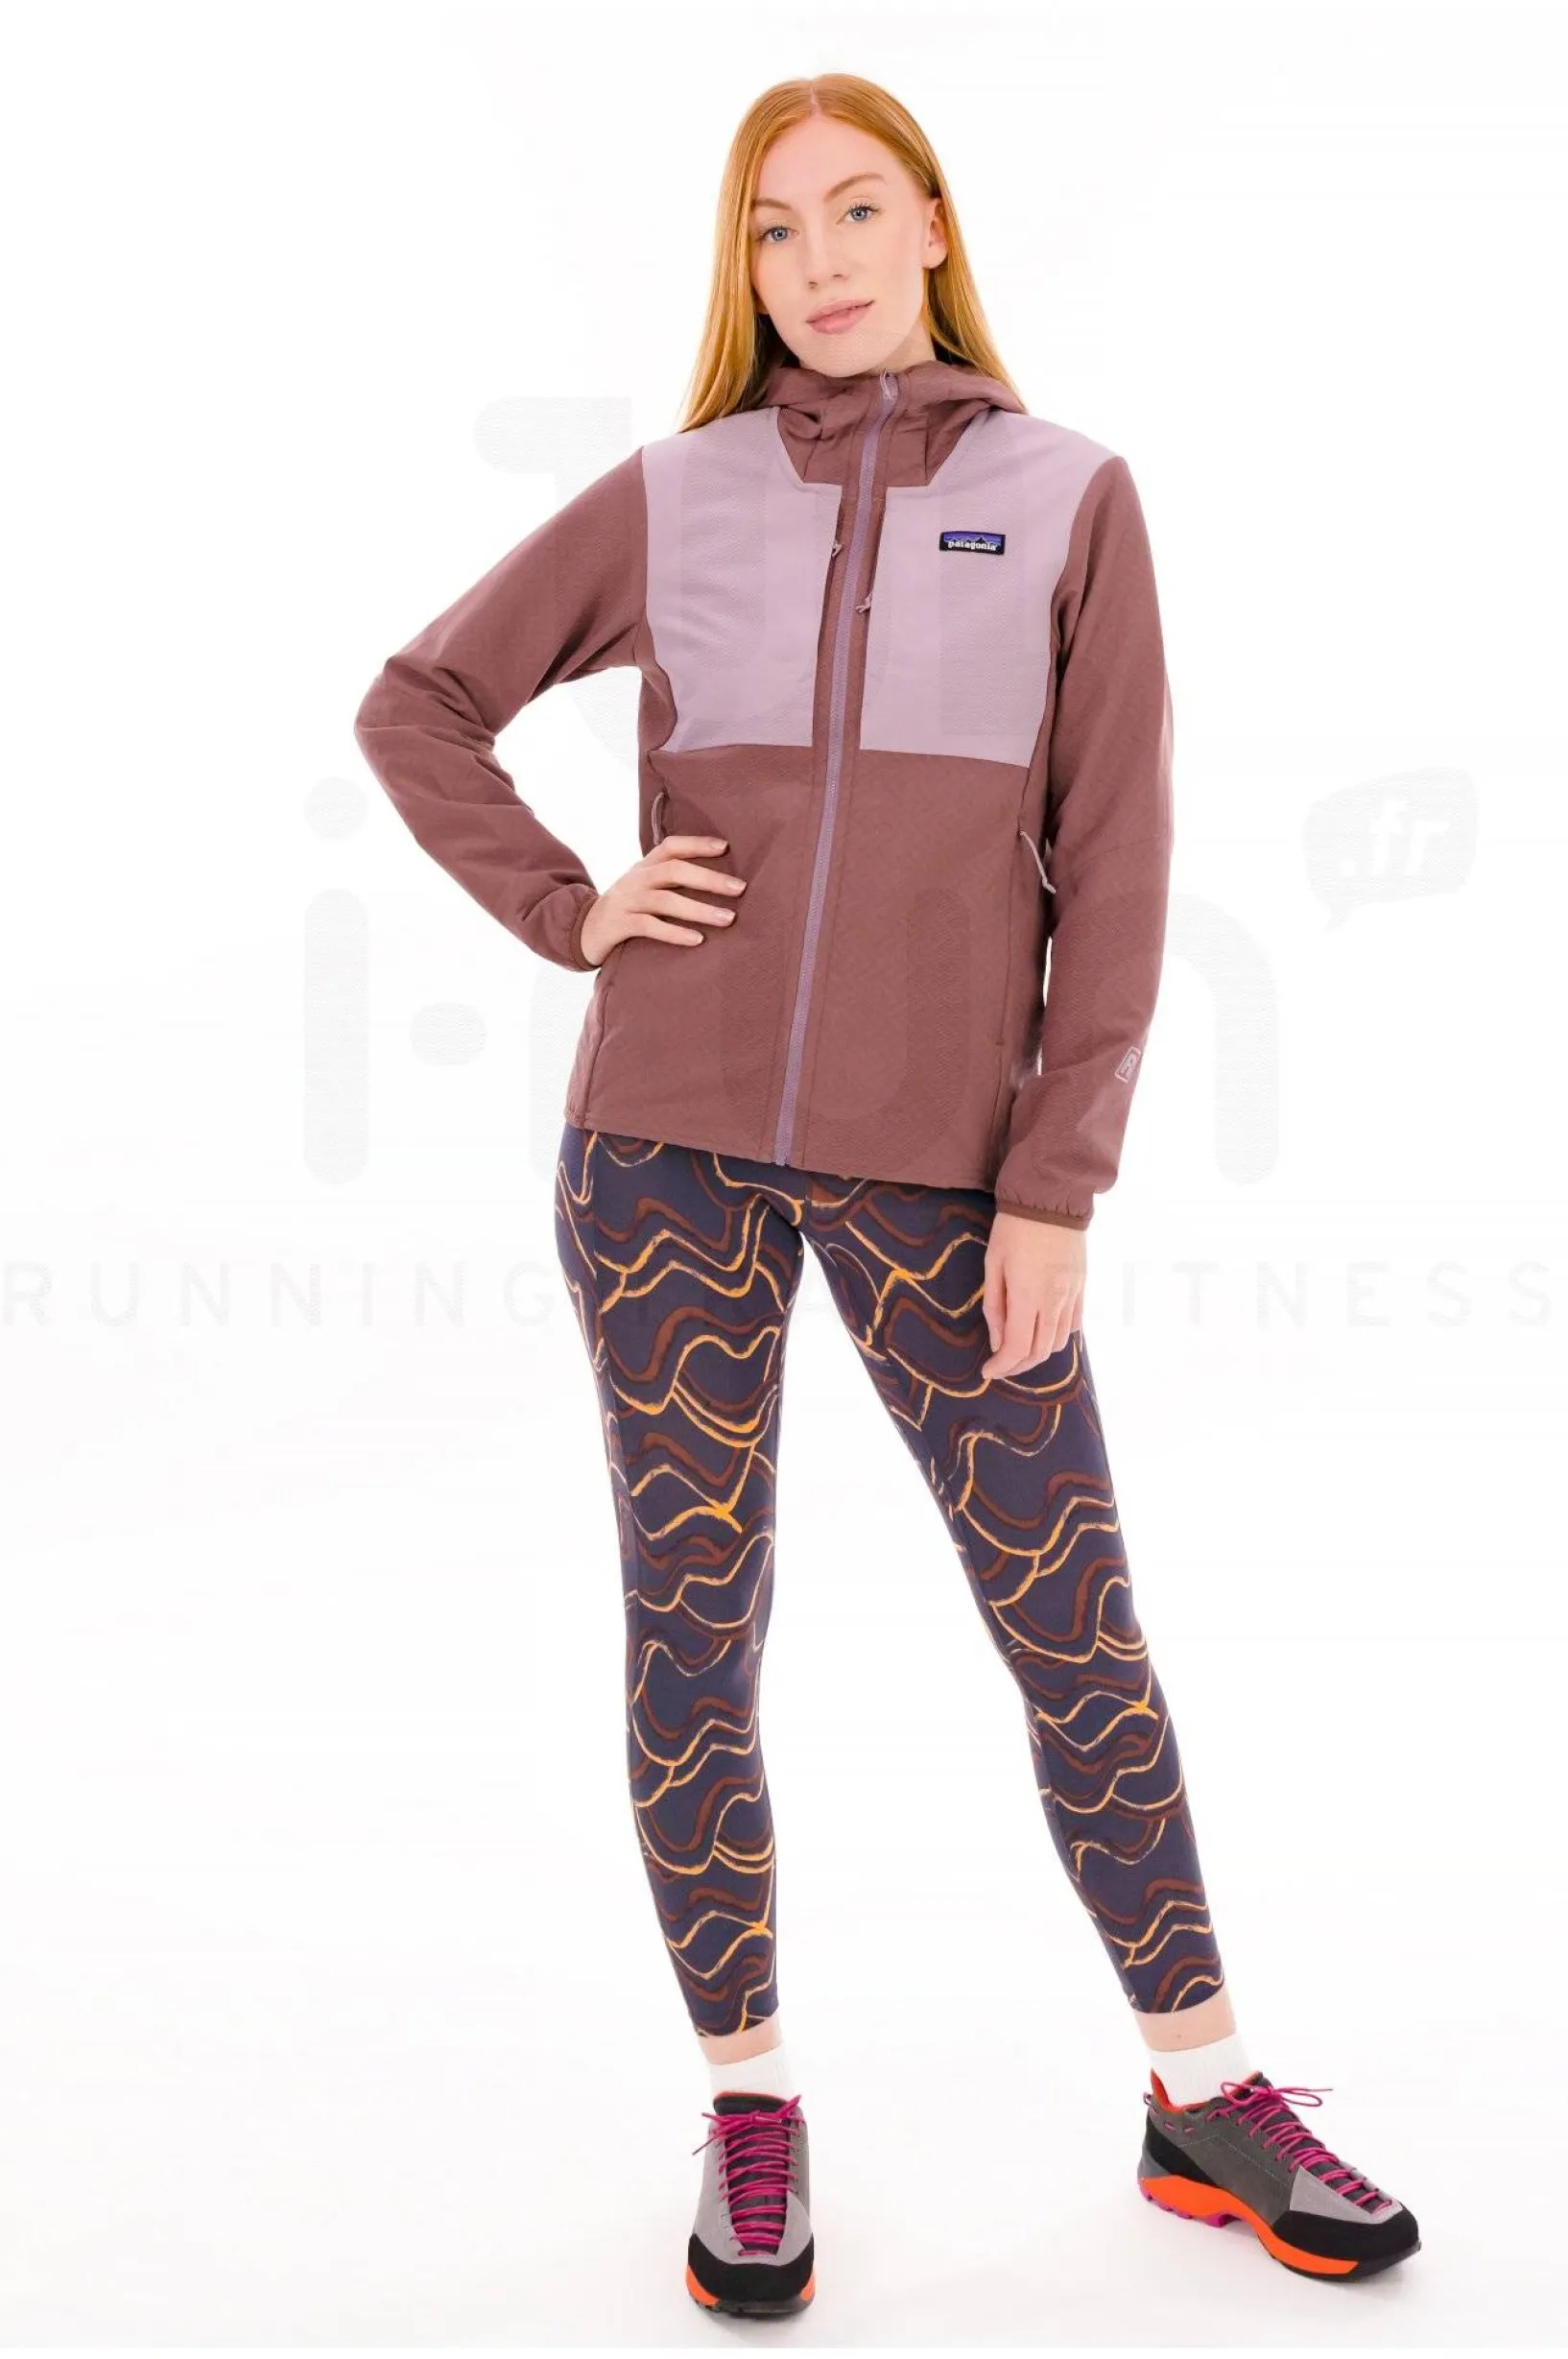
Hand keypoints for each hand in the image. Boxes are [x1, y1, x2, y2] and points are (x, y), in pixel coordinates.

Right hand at [579, 834, 745, 967]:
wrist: (583, 930)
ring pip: (666, 900)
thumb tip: (718, 880)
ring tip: (728, 919)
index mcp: (644, 866)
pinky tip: (697, 939)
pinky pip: (649, 927)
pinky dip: (675, 933)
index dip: (697, 844)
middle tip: (740, 889)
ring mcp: (626, 901)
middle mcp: (635, 879)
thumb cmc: (627, 908)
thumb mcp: (644, 887)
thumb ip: (670, 880)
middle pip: (674, 871)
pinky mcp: (619, 924)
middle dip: (709, 879)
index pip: (671, 847)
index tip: (726, 847)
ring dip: (700, 910)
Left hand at [981, 1210, 1085, 1378]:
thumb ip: (995, 1306)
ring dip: (1038, 1353)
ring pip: (1059, 1342)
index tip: (988, 1371)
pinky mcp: (1082, 1287)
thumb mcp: (993, 1264)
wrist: (1052, 1197)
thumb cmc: (1014, 1228)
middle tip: (1000, 1364)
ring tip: (1019, 1348)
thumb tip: (998, 1342)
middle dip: (1018, 1365)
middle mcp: (1055, 1300)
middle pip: (1040, 1351)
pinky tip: (1042, 1329)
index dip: (1002, 1366)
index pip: (1018, 1347)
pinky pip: (1074, 1325)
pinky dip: (1057, 1336)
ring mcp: (1073, 1295)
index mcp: (1028, 1295)